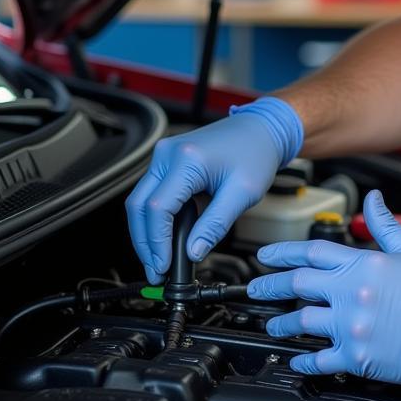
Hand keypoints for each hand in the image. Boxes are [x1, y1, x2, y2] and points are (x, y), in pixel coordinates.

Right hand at [126, 97, 302, 283]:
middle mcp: (168, 154)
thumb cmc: (256, 154)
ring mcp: (164, 155)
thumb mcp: (243, 193)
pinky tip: (164, 239)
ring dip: (146, 232)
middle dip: (144, 243)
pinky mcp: (166, 161)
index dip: (157, 242)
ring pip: (140, 201)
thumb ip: (216, 225)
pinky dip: (155, 218)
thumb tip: (193, 252)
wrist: (261, 129)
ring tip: (158, 260)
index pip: (158, 208)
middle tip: (155, 271)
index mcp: (186, 159)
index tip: (163, 266)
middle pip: (139, 206)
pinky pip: (151, 194)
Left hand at [247, 190, 400, 385]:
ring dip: (281, 323)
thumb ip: (384, 224)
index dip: (284, 252)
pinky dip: (304, 360)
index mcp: (363, 264)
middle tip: (256, 289)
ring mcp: (351, 325)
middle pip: (297, 284)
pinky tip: (297, 359)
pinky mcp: (356, 356)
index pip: (312, 251)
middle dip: (270, 285)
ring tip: (272, 325)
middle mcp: (351, 293)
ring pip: (301, 321)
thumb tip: (373, 199)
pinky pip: (319, 359)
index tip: (266, 257)